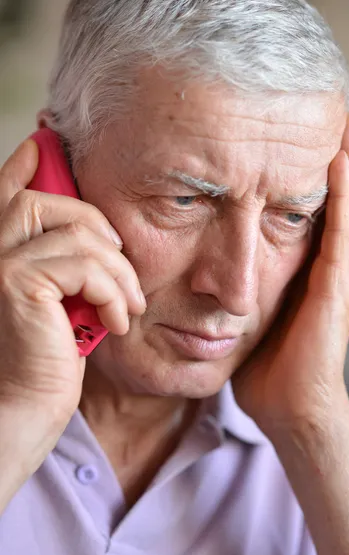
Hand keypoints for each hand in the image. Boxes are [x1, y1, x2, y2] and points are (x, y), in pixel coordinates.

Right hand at [0, 139, 145, 507]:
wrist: (23, 409)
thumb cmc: (45, 357)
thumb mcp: (60, 300)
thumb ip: (63, 260)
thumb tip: (90, 233)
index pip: (8, 188)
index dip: (28, 161)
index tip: (45, 141)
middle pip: (51, 201)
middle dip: (100, 229)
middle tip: (122, 270)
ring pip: (78, 233)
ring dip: (118, 271)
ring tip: (128, 306)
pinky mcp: (16, 284)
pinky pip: (86, 265)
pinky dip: (113, 292)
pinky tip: (117, 322)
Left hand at [232, 115, 348, 438]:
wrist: (291, 409)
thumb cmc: (267, 370)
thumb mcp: (248, 318)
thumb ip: (238, 289)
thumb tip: (205, 271)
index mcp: (304, 271)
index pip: (308, 209)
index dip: (306, 172)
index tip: (293, 134)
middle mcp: (325, 266)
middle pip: (332, 197)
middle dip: (332, 154)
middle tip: (326, 108)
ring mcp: (334, 273)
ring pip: (345, 203)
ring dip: (346, 160)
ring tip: (342, 114)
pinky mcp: (335, 284)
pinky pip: (341, 227)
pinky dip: (344, 189)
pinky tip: (341, 155)